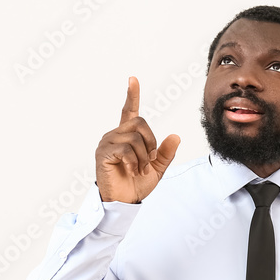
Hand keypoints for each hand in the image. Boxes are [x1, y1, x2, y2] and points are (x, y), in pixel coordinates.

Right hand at [95, 76, 179, 202]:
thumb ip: (166, 152)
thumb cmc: (137, 183)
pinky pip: (125, 149)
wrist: (125, 201)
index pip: (129, 111)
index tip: (133, 79)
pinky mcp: (103, 153)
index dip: (132, 95)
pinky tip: (132, 170)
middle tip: (150, 160)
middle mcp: (115, 135)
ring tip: (140, 169)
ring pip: (134, 137)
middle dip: (151, 142)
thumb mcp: (158, 168)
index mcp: (127, 136)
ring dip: (144, 156)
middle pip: (140, 123)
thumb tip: (175, 135)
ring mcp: (107, 143)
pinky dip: (135, 161)